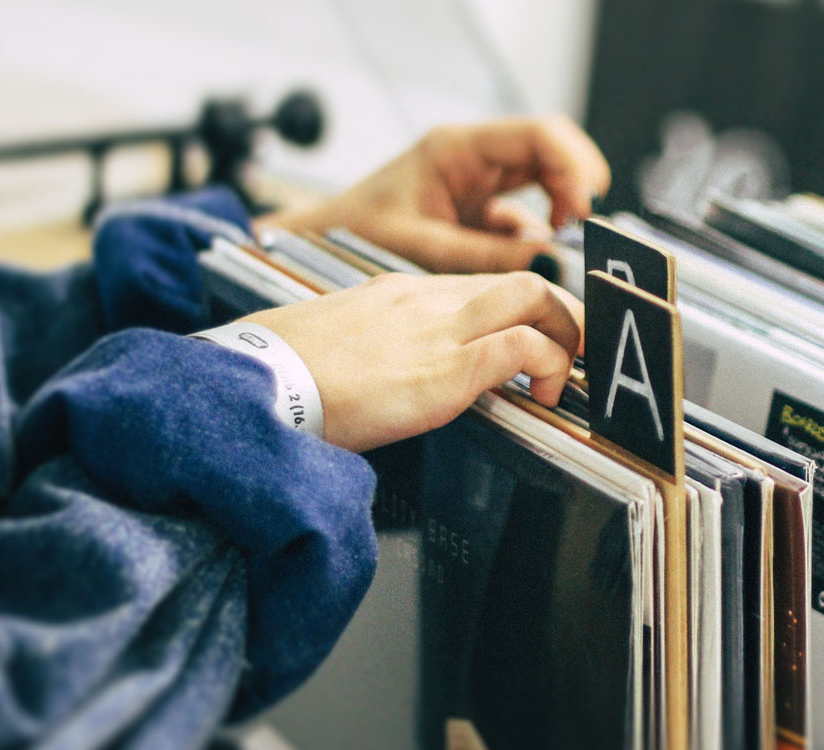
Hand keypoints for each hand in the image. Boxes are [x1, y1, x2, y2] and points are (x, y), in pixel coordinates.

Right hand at [240, 271, 581, 451]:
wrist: (255, 384)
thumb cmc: (279, 374)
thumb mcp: (334, 347)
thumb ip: (371, 350)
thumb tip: (379, 376)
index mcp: (397, 293)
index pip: (479, 285)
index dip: (518, 310)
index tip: (532, 337)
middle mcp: (425, 300)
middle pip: (521, 279)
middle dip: (561, 315)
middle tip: (568, 352)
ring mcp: (439, 329)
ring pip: (534, 297)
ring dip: (564, 336)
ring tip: (562, 374)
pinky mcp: (447, 367)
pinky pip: (521, 348)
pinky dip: (546, 366)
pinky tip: (540, 395)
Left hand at [260, 116, 610, 273]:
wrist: (316, 245)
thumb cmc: (355, 235)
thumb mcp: (424, 247)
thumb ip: (487, 255)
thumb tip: (549, 261)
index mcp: (457, 149)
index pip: (539, 135)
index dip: (574, 165)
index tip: (586, 208)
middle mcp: (473, 157)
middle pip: (552, 151)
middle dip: (577, 187)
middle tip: (583, 230)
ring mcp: (478, 180)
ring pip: (544, 181)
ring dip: (560, 212)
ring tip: (558, 250)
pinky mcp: (478, 209)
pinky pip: (524, 214)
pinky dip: (537, 237)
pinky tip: (529, 262)